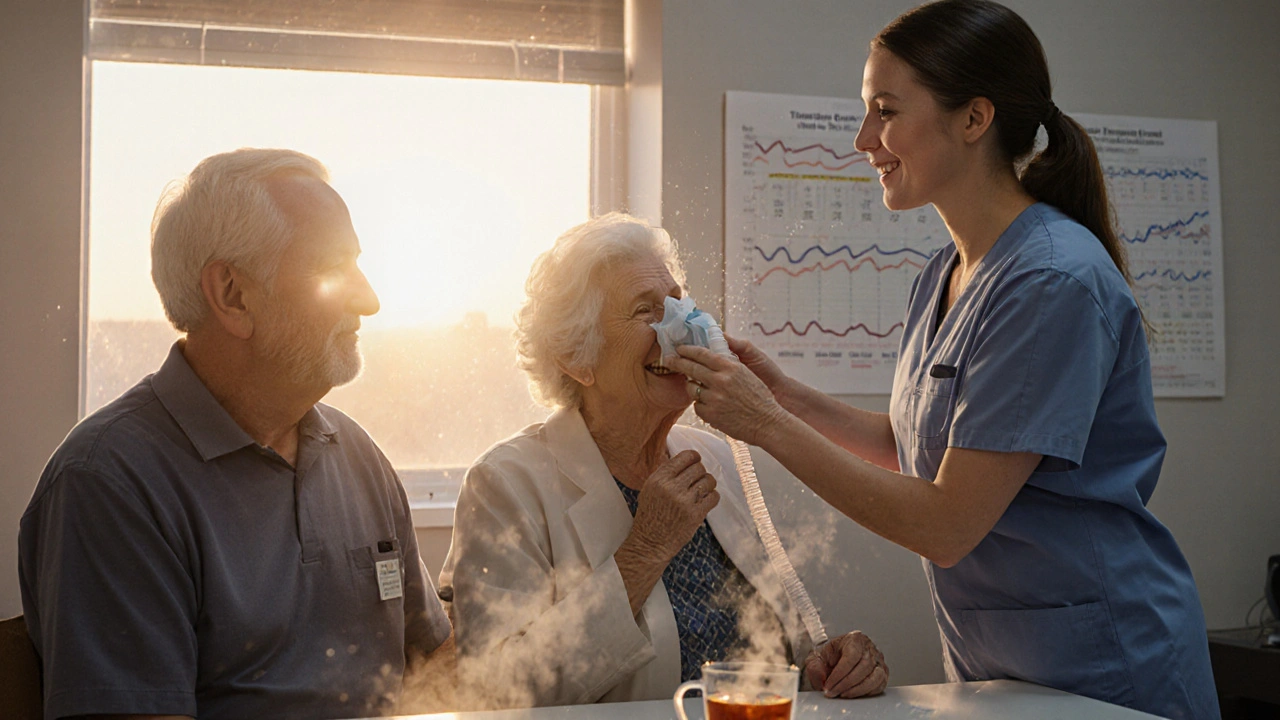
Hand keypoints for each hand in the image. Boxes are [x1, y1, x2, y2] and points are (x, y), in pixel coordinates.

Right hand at [628, 450, 718, 560]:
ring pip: (709, 481)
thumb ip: (665, 473)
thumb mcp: (650, 489)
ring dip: (708, 485)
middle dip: (700, 473)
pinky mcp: (695, 515)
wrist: (650, 543)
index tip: (696, 461)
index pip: (685, 457)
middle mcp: (671, 488)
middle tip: (697, 482)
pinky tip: (705, 502)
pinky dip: (712, 497)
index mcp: (659, 479)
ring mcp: (684, 501)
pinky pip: (714, 497)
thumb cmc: (650, 515)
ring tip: (702, 492)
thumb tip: (684, 457)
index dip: (694, 457)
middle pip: (699, 468)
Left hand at [665, 345, 790, 445]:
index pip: (702, 354)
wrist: (768, 422)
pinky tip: (714, 407)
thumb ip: (728, 365)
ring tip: (700, 389)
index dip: (687, 350)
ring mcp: (714, 398)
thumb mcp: (746, 374)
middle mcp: (720, 380)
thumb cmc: (760, 398)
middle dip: (677, 362)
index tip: (679, 349)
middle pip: (690, 368)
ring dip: (693, 388)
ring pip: (691, 389)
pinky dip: (702, 405)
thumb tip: (709, 358)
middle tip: (669, 359)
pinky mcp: (710, 414)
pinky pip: (698, 406)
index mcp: (730, 367)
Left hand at [804, 631, 887, 697]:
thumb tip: (822, 677)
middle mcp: (869, 648)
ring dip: (857, 690)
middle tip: (833, 692)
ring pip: (875, 677)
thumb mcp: (816, 657)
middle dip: (846, 684)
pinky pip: (879, 685)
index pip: (851, 656)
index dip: (839, 673)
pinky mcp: (883, 674)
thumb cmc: (829, 657)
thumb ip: (814, 666)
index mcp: (854, 639)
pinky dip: (866, 692)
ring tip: (843, 694)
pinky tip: (853, 694)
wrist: (836, 660)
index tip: (828, 685)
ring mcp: (878, 661)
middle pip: (863, 667)